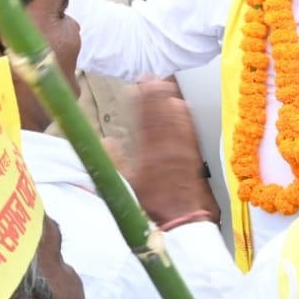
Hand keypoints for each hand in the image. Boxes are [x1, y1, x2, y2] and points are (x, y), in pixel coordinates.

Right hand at [126, 79, 220, 226]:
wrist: (179, 219)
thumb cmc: (150, 204)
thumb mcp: (125, 185)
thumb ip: (114, 162)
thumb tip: (106, 141)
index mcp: (148, 156)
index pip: (144, 122)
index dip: (141, 103)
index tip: (137, 87)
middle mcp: (167, 151)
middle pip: (161, 118)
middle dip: (155, 97)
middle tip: (151, 79)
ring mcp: (182, 154)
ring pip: (175, 123)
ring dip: (169, 103)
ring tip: (165, 87)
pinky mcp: (192, 158)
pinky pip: (189, 133)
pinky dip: (185, 118)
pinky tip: (183, 106)